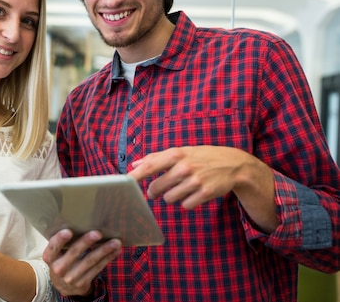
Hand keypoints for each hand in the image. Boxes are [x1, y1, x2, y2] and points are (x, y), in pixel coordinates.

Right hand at [43, 229, 121, 296]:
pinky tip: (115, 251)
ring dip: (104, 250)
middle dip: (86, 242)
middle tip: (98, 233)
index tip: (68, 231)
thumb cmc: (61, 261)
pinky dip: (108, 258)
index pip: (53, 247)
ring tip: (115, 242)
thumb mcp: (56, 254)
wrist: (63, 286)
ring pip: (90, 261)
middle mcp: (59, 268)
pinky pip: (98, 268)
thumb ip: (62, 243)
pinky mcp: (83, 282)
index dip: (60, 239)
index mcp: (50, 258)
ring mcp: (71, 277)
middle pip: (74, 253)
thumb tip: (81, 223)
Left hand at [129, 145, 276, 230]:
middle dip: (154, 192)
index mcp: (176, 154)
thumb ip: (156, 157)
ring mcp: (195, 181)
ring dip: (172, 197)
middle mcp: (184, 167)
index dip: (135, 176)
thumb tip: (135, 163)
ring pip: (169, 199)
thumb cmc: (202, 156)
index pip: (149, 166)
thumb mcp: (181, 151)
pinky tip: (194, 194)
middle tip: (157, 191)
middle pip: (156, 188)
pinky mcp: (205, 193)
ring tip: (182, 188)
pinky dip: (187, 202)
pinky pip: (185, 205)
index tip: (123, 183)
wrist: (234, 164)